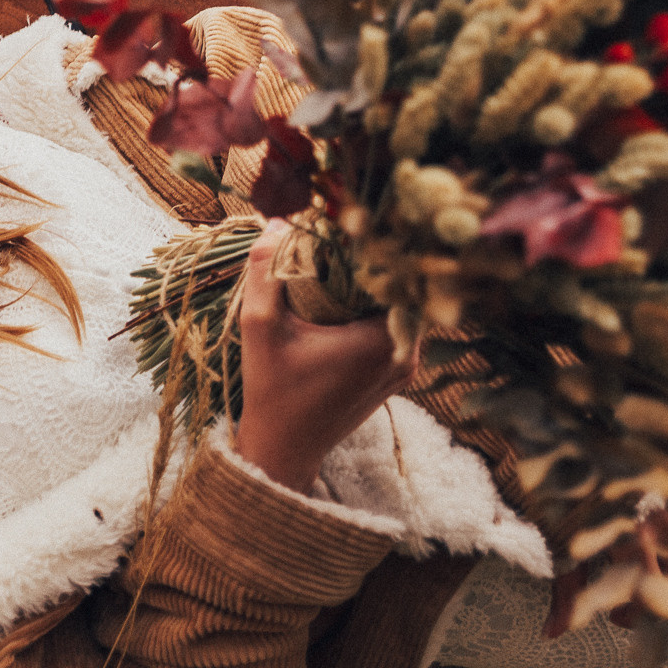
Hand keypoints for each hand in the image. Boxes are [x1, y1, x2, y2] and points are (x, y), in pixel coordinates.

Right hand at [231, 221, 418, 491]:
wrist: (284, 450)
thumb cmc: (272, 393)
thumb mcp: (260, 328)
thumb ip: (266, 272)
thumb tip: (279, 221)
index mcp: (381, 341)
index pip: (403, 273)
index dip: (385, 241)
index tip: (357, 218)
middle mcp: (405, 354)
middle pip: (407, 287)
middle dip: (381, 258)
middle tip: (349, 230)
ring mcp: (404, 366)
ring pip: (403, 306)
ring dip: (379, 282)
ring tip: (347, 255)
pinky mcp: (396, 373)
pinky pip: (396, 324)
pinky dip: (377, 305)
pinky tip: (350, 289)